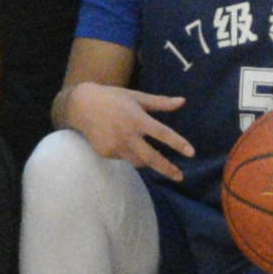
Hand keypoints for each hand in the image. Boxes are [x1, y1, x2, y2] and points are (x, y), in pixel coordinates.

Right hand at [62, 80, 189, 180]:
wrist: (81, 106)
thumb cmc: (113, 98)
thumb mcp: (137, 96)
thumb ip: (160, 102)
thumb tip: (182, 102)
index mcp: (137, 119)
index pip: (162, 134)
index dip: (178, 143)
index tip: (191, 153)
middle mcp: (127, 135)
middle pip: (151, 157)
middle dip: (167, 169)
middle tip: (180, 177)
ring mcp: (116, 146)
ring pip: (138, 161)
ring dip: (149, 162)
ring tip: (157, 162)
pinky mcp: (107, 153)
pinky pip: (124, 157)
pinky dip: (130, 154)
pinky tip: (124, 143)